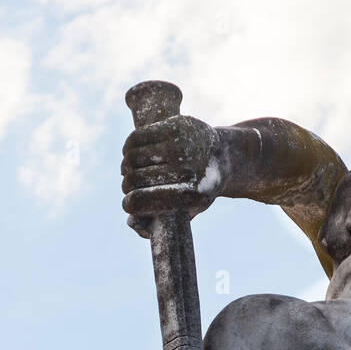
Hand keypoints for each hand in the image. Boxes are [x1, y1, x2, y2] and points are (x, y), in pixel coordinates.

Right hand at [121, 115, 221, 233]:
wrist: (224, 157)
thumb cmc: (197, 190)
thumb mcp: (183, 213)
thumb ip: (157, 223)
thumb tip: (132, 222)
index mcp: (191, 196)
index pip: (140, 201)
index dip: (129, 204)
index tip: (129, 202)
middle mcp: (187, 169)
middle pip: (133, 179)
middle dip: (127, 184)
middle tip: (130, 184)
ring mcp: (182, 145)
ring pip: (132, 157)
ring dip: (126, 165)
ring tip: (130, 168)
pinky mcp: (177, 126)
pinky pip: (137, 137)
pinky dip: (128, 146)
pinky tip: (130, 151)